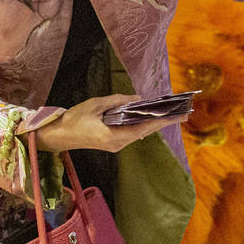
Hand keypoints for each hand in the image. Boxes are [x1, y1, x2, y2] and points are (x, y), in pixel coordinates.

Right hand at [34, 94, 187, 153]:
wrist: (59, 135)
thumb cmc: (74, 119)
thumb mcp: (95, 104)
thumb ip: (117, 101)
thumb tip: (138, 98)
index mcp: (113, 135)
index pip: (143, 127)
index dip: (162, 121)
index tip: (177, 116)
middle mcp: (118, 143)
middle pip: (145, 131)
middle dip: (164, 121)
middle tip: (183, 114)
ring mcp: (116, 145)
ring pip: (140, 132)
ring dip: (155, 123)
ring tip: (172, 114)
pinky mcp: (113, 142)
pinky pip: (132, 133)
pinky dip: (143, 124)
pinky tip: (152, 118)